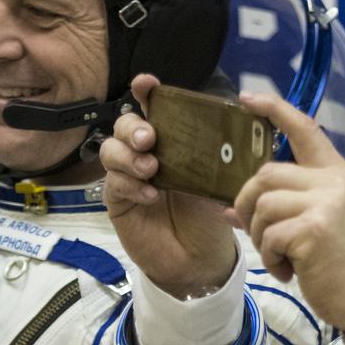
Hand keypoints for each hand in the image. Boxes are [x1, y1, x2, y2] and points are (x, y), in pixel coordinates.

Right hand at [100, 74, 236, 298]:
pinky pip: (113, 183)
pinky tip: (149, 195)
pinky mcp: (118, 201)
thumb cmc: (209, 217)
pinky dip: (129, 184)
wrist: (200, 260)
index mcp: (172, 142)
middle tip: (150, 138)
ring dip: (128, 155)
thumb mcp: (220, 184)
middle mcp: (146, 154)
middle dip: (133, 126)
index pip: (154, 109)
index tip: (147, 84)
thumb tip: (233, 137)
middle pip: (125, 125)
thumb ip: (218, 161)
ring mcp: (129, 176)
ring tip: (151, 169)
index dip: (145, 92)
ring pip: (111, 150)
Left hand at [226, 92, 344, 331]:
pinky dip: (270, 258)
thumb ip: (283, 208)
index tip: (247, 98)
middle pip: (265, 174)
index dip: (274, 109)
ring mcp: (325, 203)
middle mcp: (333, 182)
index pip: (304, 128)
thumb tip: (230, 208)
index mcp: (337, 174)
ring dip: (260, 237)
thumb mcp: (319, 225)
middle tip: (260, 234)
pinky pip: (268, 235)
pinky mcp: (314, 229)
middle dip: (248, 205)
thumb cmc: (344, 265)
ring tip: (281, 257)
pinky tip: (289, 271)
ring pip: (261, 204)